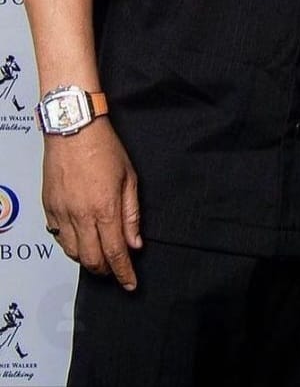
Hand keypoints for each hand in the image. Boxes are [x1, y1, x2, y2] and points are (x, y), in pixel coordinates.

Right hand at [42, 120, 141, 288]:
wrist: (73, 130)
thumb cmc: (105, 149)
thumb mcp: (129, 178)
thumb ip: (132, 214)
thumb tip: (136, 243)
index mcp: (104, 209)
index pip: (116, 252)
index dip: (123, 273)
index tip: (130, 284)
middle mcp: (80, 216)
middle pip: (91, 259)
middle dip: (106, 270)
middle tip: (117, 270)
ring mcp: (61, 214)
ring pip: (72, 253)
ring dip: (88, 259)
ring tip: (101, 254)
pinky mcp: (49, 209)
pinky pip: (58, 237)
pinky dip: (71, 245)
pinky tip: (81, 238)